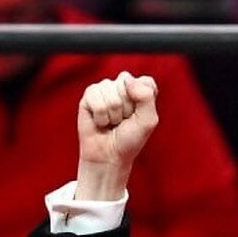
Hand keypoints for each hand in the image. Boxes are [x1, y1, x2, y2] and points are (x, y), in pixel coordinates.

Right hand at [74, 71, 158, 200]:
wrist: (109, 156)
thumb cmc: (130, 139)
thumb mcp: (148, 120)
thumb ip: (146, 96)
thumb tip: (127, 81)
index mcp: (140, 89)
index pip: (145, 82)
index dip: (143, 101)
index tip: (139, 116)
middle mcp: (122, 86)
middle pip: (126, 84)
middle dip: (127, 108)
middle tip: (123, 121)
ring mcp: (104, 89)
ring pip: (110, 92)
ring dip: (113, 114)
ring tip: (112, 122)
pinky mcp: (89, 96)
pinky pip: (96, 98)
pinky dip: (100, 116)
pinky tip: (100, 122)